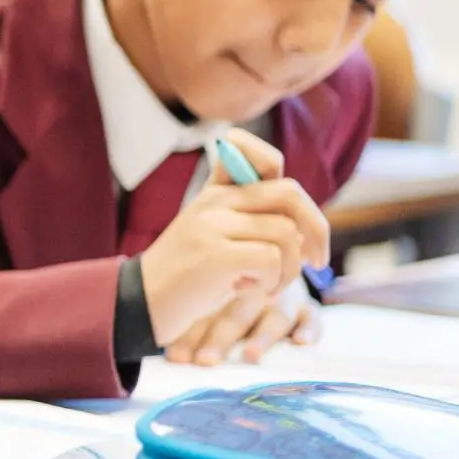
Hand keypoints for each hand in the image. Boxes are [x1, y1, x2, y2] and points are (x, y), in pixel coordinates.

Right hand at [138, 128, 330, 347]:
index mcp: (215, 192)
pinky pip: (272, 259)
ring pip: (287, 233)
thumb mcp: (214, 237)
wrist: (141, 304)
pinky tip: (247, 290)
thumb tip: (307, 230)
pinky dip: (272, 283)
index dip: (279, 168)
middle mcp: (215, 201)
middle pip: (290, 194)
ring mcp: (213, 225)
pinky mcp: (215, 254)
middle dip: (317, 228)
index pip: (256, 154)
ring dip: (290, 269)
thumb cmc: (187, 277)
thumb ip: (249, 221)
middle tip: (317, 259)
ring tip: (267, 285)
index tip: (294, 213)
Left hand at [165, 283, 322, 366]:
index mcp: (222, 287)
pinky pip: (312, 317)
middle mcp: (253, 292)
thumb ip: (192, 329)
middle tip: (206, 360)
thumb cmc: (233, 296)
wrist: (275, 264)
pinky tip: (301, 342)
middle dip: (220, 339)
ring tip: (250, 355)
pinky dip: (310, 328)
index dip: (190, 335)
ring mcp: (283, 298)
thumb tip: (174, 359)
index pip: (205, 311)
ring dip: (263, 336)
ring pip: (274, 316)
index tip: (177, 358)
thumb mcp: (211, 306)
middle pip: (237, 314)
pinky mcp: (307, 308)